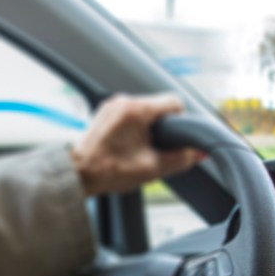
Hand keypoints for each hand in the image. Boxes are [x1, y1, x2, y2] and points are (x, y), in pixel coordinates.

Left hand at [69, 93, 202, 195]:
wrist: (77, 174)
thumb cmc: (107, 171)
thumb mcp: (151, 168)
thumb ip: (180, 159)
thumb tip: (197, 153)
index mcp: (136, 109)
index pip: (174, 102)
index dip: (181, 121)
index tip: (177, 137)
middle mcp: (123, 101)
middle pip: (158, 107)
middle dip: (163, 127)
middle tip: (156, 149)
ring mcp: (112, 105)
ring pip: (143, 111)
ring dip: (147, 128)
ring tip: (140, 150)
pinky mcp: (104, 113)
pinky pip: (128, 115)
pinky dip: (133, 128)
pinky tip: (128, 147)